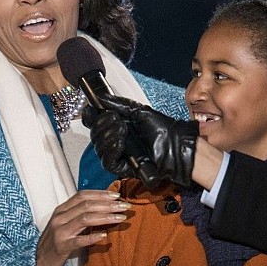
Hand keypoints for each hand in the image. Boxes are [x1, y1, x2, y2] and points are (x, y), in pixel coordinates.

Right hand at [36, 190, 129, 265]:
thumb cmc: (55, 242)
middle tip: (125, 206)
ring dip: (105, 217)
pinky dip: (92, 237)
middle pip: (86, 205)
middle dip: (108, 204)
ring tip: (120, 218)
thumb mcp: (65, 225)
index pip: (82, 196)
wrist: (37, 261)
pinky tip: (104, 236)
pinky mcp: (62, 247)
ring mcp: (60, 232)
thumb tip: (103, 208)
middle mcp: (60, 218)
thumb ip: (79, 216)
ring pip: (85, 219)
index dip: (100, 194)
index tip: (116, 195)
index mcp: (61, 210)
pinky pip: (79, 240)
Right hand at [83, 95, 198, 186]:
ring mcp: (118, 155)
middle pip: (94, 135)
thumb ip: (118, 104)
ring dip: (108, 135)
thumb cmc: (163, 129)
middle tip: (116, 118)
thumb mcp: (138, 111)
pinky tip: (119, 142)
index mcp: (117, 127)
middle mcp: (115, 141)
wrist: (176, 144)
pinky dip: (111, 149)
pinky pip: (107, 161)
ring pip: (98, 148)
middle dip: (102, 124)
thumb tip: (100, 97)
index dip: (90, 117)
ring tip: (123, 128)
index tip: (91, 109)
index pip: (94, 124)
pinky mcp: (122, 168)